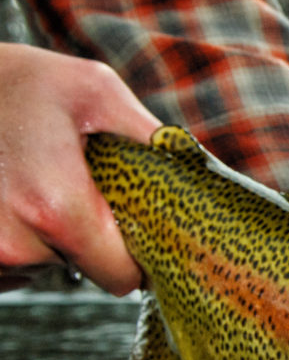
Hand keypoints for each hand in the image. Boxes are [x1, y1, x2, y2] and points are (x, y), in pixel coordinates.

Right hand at [0, 43, 159, 293]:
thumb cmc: (21, 83)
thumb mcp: (96, 92)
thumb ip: (150, 139)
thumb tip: (199, 173)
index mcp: (55, 209)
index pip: (120, 276)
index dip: (133, 255)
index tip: (131, 227)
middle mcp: (12, 243)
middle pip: (80, 267)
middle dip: (86, 235)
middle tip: (68, 183)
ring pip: (39, 266)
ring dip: (43, 235)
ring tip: (29, 182)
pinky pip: (7, 267)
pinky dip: (13, 238)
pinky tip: (6, 196)